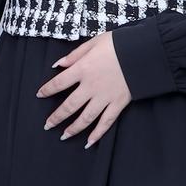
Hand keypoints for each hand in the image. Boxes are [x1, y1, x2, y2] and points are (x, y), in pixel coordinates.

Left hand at [35, 31, 130, 147]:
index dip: (47, 90)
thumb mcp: (94, 42)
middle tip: (47, 125)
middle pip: (69, 106)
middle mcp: (91, 86)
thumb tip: (58, 64)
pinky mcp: (118, 104)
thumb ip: (75, 54)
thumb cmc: (119, 44)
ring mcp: (105, 97)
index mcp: (83, 69)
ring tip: (63, 136)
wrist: (145, 52)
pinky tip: (89, 142)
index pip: (58, 83)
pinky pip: (106, 122)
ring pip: (85, 118)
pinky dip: (97, 133)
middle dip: (56, 117)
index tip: (40, 95)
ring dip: (73, 129)